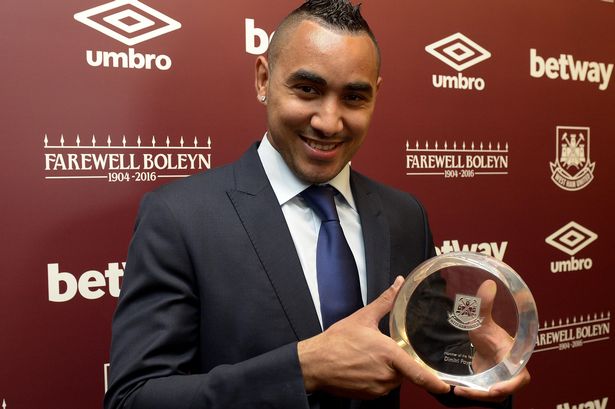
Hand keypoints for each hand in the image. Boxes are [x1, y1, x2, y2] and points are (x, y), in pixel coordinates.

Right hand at [297, 276, 449, 398]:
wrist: (315, 363)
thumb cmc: (337, 341)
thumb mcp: (363, 317)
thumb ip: (386, 301)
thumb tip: (398, 283)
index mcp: (389, 355)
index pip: (419, 374)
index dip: (435, 382)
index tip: (447, 386)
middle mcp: (386, 375)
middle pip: (405, 371)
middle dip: (399, 361)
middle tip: (380, 349)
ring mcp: (377, 388)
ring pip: (393, 379)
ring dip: (387, 369)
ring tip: (368, 356)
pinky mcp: (369, 395)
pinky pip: (381, 387)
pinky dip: (377, 377)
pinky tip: (362, 366)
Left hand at [454, 280, 529, 400]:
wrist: (482, 347)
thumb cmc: (487, 335)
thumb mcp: (482, 321)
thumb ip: (484, 305)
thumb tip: (489, 283)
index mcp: (515, 361)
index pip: (521, 378)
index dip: (510, 385)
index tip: (494, 389)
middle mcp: (510, 375)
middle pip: (502, 392)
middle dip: (486, 395)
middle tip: (467, 392)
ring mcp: (500, 383)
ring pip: (490, 396)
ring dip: (475, 396)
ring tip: (459, 391)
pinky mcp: (489, 388)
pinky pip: (482, 395)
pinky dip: (471, 394)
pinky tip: (457, 390)